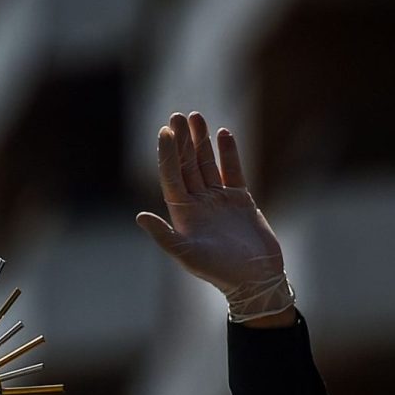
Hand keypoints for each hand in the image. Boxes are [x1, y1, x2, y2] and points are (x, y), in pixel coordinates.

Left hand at [136, 112, 284, 294]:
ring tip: (197, 117)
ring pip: (207, 164)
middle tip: (179, 115)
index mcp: (182, 213)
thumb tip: (139, 217)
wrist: (255, 279)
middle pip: (187, 165)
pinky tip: (224, 133)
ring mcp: (219, 200)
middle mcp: (198, 203)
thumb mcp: (187, 254)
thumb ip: (164, 235)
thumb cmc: (219, 271)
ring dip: (202, 141)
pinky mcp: (240, 199)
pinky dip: (228, 153)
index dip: (168, 154)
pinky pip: (232, 171)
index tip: (165, 131)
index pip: (172, 176)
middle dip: (184, 141)